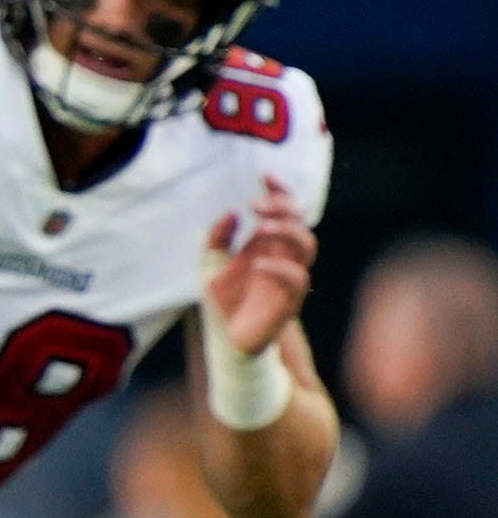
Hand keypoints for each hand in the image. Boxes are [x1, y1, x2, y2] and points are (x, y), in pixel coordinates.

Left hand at [204, 176, 316, 355]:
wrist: (227, 339)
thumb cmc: (225, 300)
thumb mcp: (210, 265)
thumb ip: (216, 238)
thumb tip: (231, 213)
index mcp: (270, 245)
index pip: (286, 212)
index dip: (281, 193)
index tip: (265, 178)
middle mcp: (284, 258)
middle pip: (300, 224)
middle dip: (283, 209)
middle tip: (257, 205)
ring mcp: (289, 278)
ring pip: (307, 246)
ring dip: (287, 232)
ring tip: (260, 227)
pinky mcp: (289, 301)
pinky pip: (296, 280)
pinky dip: (279, 268)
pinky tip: (256, 263)